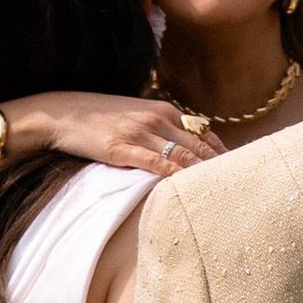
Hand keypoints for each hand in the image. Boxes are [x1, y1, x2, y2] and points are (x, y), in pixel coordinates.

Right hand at [11, 92, 224, 179]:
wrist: (61, 113)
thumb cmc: (99, 118)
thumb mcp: (137, 117)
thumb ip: (162, 130)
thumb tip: (184, 152)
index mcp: (165, 110)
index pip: (204, 134)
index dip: (223, 154)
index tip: (240, 172)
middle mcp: (157, 119)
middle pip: (200, 146)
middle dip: (222, 167)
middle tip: (241, 187)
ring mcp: (139, 132)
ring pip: (182, 155)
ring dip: (204, 174)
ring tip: (222, 192)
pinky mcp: (121, 148)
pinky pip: (154, 162)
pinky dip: (173, 175)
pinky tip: (186, 187)